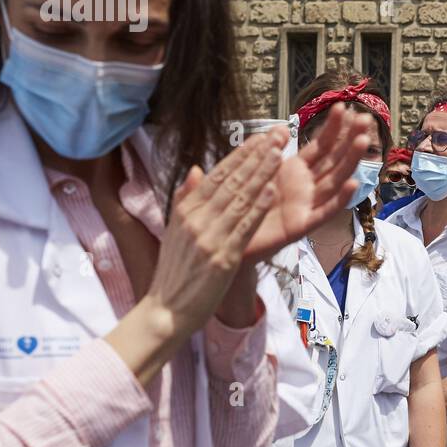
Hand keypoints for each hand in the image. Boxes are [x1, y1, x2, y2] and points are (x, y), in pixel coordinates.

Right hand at [142, 132, 281, 345]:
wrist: (167, 310)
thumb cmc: (175, 271)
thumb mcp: (175, 231)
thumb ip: (186, 199)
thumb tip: (198, 169)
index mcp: (186, 211)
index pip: (216, 175)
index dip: (239, 155)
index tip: (259, 137)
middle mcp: (197, 220)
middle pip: (231, 181)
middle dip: (256, 156)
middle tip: (278, 136)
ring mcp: (209, 238)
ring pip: (240, 199)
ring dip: (262, 174)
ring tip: (280, 153)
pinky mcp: (223, 258)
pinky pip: (244, 227)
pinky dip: (258, 207)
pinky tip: (271, 190)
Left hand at [241, 108, 369, 267]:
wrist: (229, 238)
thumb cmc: (241, 204)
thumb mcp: (253, 170)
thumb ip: (267, 150)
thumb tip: (281, 127)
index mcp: (295, 170)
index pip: (319, 145)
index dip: (332, 128)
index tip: (342, 107)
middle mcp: (306, 186)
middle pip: (333, 160)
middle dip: (349, 139)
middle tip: (365, 119)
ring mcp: (306, 205)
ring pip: (334, 180)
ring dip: (349, 162)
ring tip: (362, 141)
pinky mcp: (301, 225)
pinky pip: (324, 211)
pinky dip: (339, 199)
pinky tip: (352, 184)